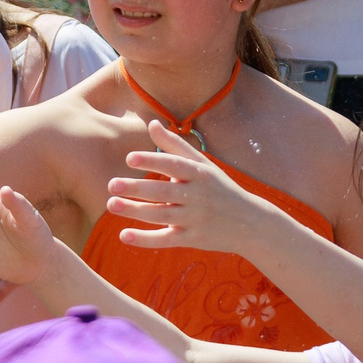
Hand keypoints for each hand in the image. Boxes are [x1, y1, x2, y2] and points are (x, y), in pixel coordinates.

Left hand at [104, 122, 281, 251]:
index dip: (153, 162)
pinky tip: (124, 235)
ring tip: (111, 204)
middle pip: (164, 192)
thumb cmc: (220, 188)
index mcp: (199, 174)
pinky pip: (166, 239)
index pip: (174, 166)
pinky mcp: (192, 239)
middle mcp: (197, 196)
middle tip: (112, 184)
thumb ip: (174, 145)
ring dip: (135, 211)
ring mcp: (195, 219)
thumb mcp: (202, 164)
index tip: (130, 159)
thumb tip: (152, 123)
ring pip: (161, 215)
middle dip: (138, 188)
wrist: (251, 223)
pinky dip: (145, 239)